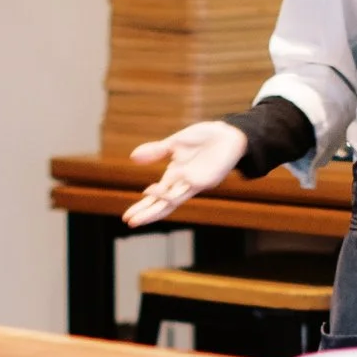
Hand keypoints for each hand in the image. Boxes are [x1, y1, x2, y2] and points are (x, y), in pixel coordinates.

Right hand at [122, 121, 248, 225]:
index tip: (126, 218)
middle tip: (130, 222)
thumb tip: (132, 157)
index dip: (141, 208)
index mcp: (174, 176)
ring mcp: (195, 182)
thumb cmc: (204, 139)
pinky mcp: (207, 179)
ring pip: (175, 199)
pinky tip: (165, 183)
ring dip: (160, 200)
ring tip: (146, 194)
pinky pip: (190, 185)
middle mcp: (183, 183)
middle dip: (147, 213)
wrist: (229, 134)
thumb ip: (156, 151)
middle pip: (162, 204)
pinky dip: (178, 184)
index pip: (155, 198)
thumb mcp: (174, 143)